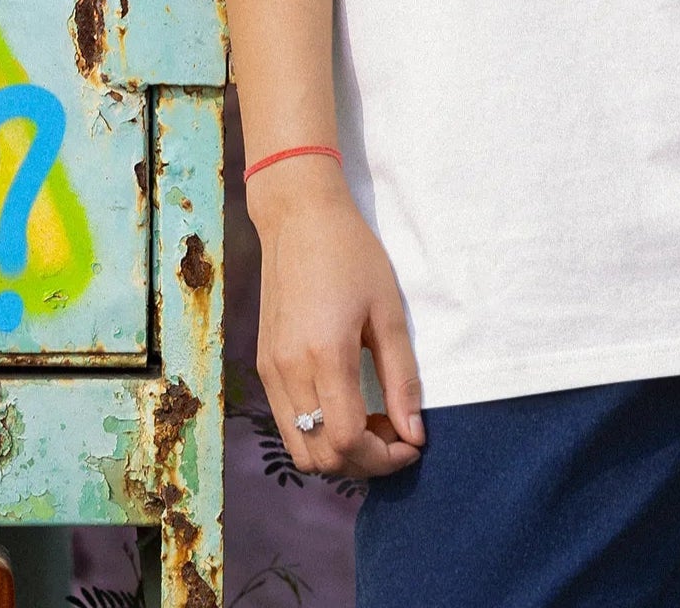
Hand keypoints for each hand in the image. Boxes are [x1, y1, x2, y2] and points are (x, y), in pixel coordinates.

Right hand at [248, 155, 425, 477]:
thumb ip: (402, 378)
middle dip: (364, 461)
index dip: (385, 459)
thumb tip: (414, 435)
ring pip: (300, 449)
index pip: (349, 442)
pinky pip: (288, 423)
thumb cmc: (351, 254)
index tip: (412, 445)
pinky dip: (318, 432)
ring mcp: (270, 371)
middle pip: (322, 458)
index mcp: (325, 356)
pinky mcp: (264, 364)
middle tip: (396, 432)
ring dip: (339, 452)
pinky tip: (346, 404)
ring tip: (372, 420)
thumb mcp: (389, 311)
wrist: (298, 216)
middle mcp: (289, 372)